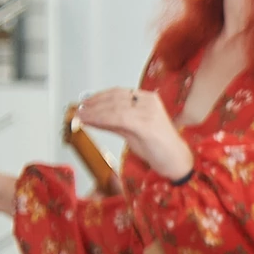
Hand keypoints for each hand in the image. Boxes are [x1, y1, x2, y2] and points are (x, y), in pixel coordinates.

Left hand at [75, 88, 192, 181]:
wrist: (176, 161)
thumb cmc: (158, 148)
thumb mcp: (132, 131)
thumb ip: (115, 123)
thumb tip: (93, 117)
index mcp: (148, 99)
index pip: (118, 93)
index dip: (98, 97)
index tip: (84, 103)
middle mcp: (149, 102)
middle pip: (114, 98)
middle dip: (92, 104)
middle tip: (77, 110)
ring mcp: (148, 112)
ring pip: (113, 108)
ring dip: (93, 112)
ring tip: (79, 116)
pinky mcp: (146, 125)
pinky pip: (118, 119)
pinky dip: (100, 119)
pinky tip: (90, 122)